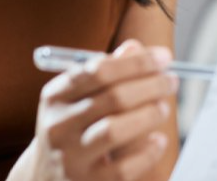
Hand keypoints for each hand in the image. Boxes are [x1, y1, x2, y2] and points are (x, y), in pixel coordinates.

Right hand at [14, 40, 178, 180]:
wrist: (45, 177)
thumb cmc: (72, 128)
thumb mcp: (78, 98)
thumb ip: (105, 72)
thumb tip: (135, 48)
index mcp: (55, 97)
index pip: (99, 70)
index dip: (136, 62)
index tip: (164, 58)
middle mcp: (58, 126)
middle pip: (112, 98)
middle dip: (150, 85)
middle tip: (171, 81)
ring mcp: (71, 157)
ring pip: (115, 130)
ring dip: (148, 115)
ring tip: (163, 108)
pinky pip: (124, 167)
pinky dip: (148, 152)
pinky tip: (158, 140)